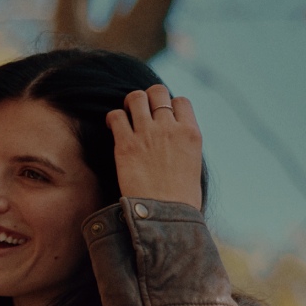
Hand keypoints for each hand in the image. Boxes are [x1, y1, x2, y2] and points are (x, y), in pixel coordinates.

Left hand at [107, 85, 203, 209]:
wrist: (166, 213)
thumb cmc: (180, 197)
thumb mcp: (192, 163)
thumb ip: (183, 144)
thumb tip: (174, 138)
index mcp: (191, 133)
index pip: (181, 100)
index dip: (169, 104)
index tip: (162, 115)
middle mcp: (170, 128)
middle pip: (157, 91)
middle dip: (148, 97)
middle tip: (141, 111)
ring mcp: (147, 134)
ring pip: (135, 97)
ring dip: (129, 104)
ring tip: (127, 117)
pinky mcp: (126, 144)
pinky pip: (116, 116)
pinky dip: (113, 118)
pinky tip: (114, 127)